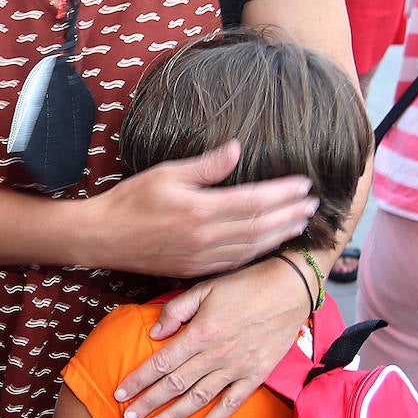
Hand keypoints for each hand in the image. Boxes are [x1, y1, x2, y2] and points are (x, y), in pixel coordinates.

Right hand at [86, 142, 317, 278]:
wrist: (103, 238)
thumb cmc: (131, 200)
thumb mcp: (167, 173)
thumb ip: (206, 166)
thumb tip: (237, 149)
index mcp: (200, 209)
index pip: (254, 201)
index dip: (283, 193)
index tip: (304, 184)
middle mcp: (206, 237)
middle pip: (260, 226)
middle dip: (291, 214)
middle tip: (313, 204)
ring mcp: (202, 256)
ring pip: (253, 247)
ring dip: (280, 234)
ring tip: (301, 223)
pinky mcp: (196, 268)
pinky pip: (236, 261)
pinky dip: (259, 251)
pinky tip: (270, 243)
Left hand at [112, 256, 312, 417]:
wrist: (290, 289)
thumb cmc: (244, 284)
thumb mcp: (205, 288)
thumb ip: (176, 310)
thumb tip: (154, 334)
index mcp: (200, 333)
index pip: (162, 362)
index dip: (139, 379)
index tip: (120, 393)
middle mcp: (216, 355)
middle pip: (175, 384)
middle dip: (148, 402)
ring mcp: (237, 368)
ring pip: (199, 398)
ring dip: (174, 415)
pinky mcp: (256, 376)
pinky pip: (231, 404)